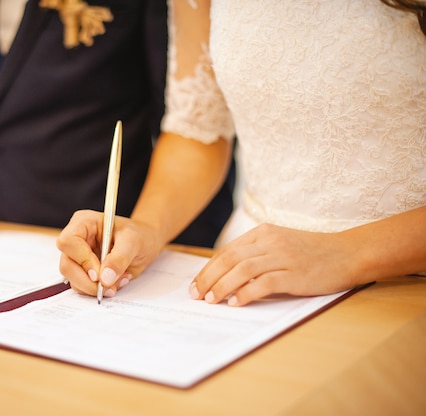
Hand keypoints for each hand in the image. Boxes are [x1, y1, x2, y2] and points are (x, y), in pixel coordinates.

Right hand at [56, 210, 163, 297]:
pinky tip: (114, 283)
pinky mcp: (83, 271)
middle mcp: (77, 239)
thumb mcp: (134, 242)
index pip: (68, 241)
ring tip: (118, 282)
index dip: (82, 259)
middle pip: (66, 264)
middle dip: (87, 281)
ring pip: (72, 279)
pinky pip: (81, 287)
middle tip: (107, 286)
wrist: (145, 244)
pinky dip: (98, 290)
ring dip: (94, 287)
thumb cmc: (139, 235)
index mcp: (84, 223)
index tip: (99, 273)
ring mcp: (78, 257)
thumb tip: (105, 278)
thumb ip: (119, 258)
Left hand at [189, 224, 357, 305]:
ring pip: (242, 269)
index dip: (208, 269)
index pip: (226, 251)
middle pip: (229, 258)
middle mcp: (270, 241)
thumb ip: (256, 254)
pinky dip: (246, 293)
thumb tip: (226, 277)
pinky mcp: (295, 273)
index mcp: (262, 233)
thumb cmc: (311, 253)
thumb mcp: (280, 244)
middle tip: (197, 295)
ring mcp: (283, 256)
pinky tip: (236, 303)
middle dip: (208, 278)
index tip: (196, 285)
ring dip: (222, 286)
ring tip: (211, 300)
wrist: (348, 253)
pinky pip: (264, 282)